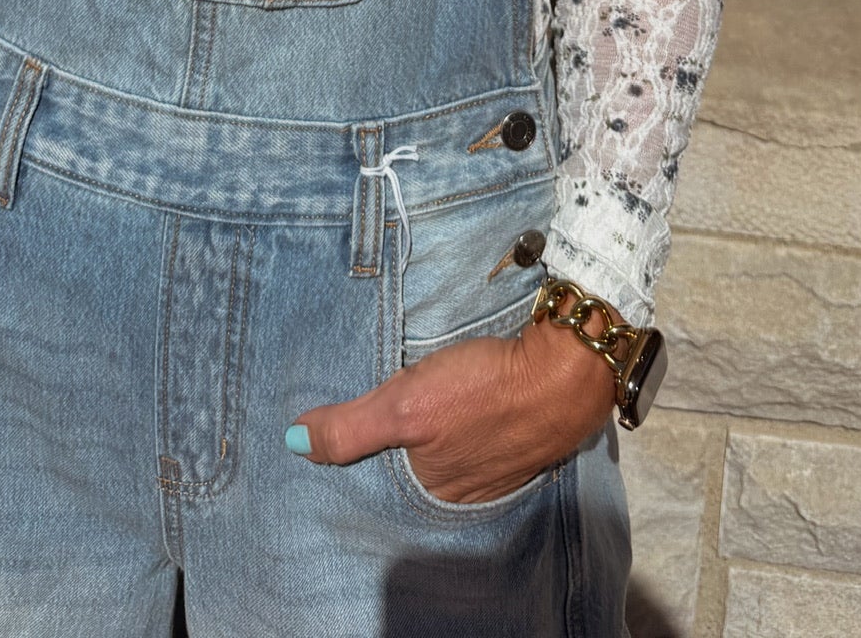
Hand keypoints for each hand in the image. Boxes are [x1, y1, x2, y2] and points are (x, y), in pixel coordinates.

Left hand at [289, 311, 617, 504]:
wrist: (566, 368)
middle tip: (375, 394)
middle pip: (414, 459)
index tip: (339, 418)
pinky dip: (463, 409)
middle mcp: (467, 489)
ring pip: (447, 441)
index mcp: (437, 492)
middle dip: (395, 434)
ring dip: (431, 420)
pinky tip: (457, 387)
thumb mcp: (407, 406)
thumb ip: (351, 428)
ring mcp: (498, 460)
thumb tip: (293, 440)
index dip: (360, 449)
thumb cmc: (486, 391)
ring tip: (412, 388)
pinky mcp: (519, 428)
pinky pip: (477, 425)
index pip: (381, 476)